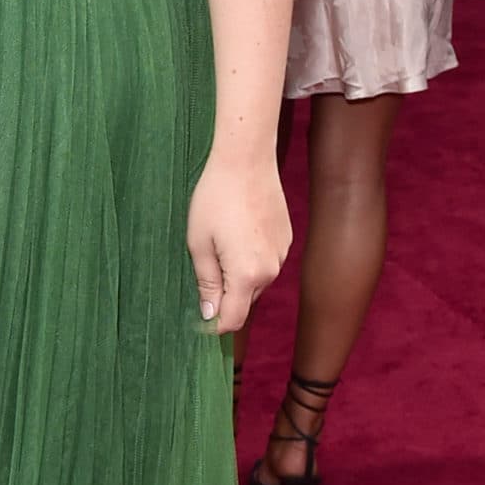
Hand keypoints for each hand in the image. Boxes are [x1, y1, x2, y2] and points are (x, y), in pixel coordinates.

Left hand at [187, 153, 290, 336]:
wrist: (246, 160)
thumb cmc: (215, 198)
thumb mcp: (198, 244)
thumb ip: (206, 284)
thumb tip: (209, 315)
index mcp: (247, 275)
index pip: (232, 320)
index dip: (213, 324)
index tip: (197, 317)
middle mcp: (270, 270)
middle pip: (243, 302)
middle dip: (223, 296)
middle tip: (204, 264)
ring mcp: (282, 255)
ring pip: (255, 282)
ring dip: (237, 275)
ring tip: (221, 241)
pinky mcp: (286, 240)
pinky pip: (266, 262)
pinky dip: (251, 258)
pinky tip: (238, 232)